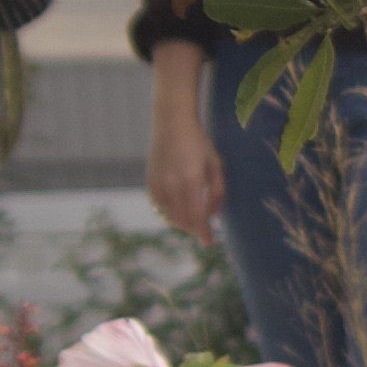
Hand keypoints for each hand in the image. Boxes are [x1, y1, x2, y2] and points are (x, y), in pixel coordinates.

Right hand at [145, 46, 222, 239]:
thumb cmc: (199, 143)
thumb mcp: (216, 164)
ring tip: (195, 223)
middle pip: (182, 219)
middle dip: (194, 230)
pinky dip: (170, 214)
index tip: (209, 242)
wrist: (171, 124)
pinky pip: (159, 207)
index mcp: (190, 179)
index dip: (203, 232)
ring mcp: (158, 182)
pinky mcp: (150, 181)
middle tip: (205, 233)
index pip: (196, 215)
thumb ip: (217, 191)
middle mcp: (171, 183)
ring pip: (169, 215)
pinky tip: (180, 213)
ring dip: (183, 224)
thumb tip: (213, 214)